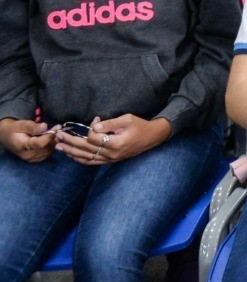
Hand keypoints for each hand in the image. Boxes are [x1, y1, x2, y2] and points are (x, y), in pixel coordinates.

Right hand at [0, 118, 54, 162]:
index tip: (58, 127)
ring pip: (49, 151)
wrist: (8, 138)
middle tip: (57, 127)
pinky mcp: (36, 159)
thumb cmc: (14, 129)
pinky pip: (48, 153)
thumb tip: (45, 126)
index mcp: (21, 146)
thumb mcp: (22, 125)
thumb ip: (33, 127)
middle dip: (54, 138)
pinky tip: (50, 139)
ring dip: (54, 141)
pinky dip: (52, 146)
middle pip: (46, 148)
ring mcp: (32, 159)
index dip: (50, 135)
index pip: (39, 144)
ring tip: (54, 132)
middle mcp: (27, 155)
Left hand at [55, 115, 170, 165]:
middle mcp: (111, 154)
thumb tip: (93, 126)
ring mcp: (110, 159)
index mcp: (116, 143)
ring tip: (59, 147)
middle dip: (70, 141)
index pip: (93, 137)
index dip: (89, 128)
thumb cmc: (140, 126)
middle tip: (58, 135)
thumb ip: (109, 123)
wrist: (152, 138)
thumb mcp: (127, 119)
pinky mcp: (110, 161)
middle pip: (86, 148)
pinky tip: (72, 155)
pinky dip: (80, 159)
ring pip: (86, 157)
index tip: (93, 120)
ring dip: (71, 152)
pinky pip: (91, 162)